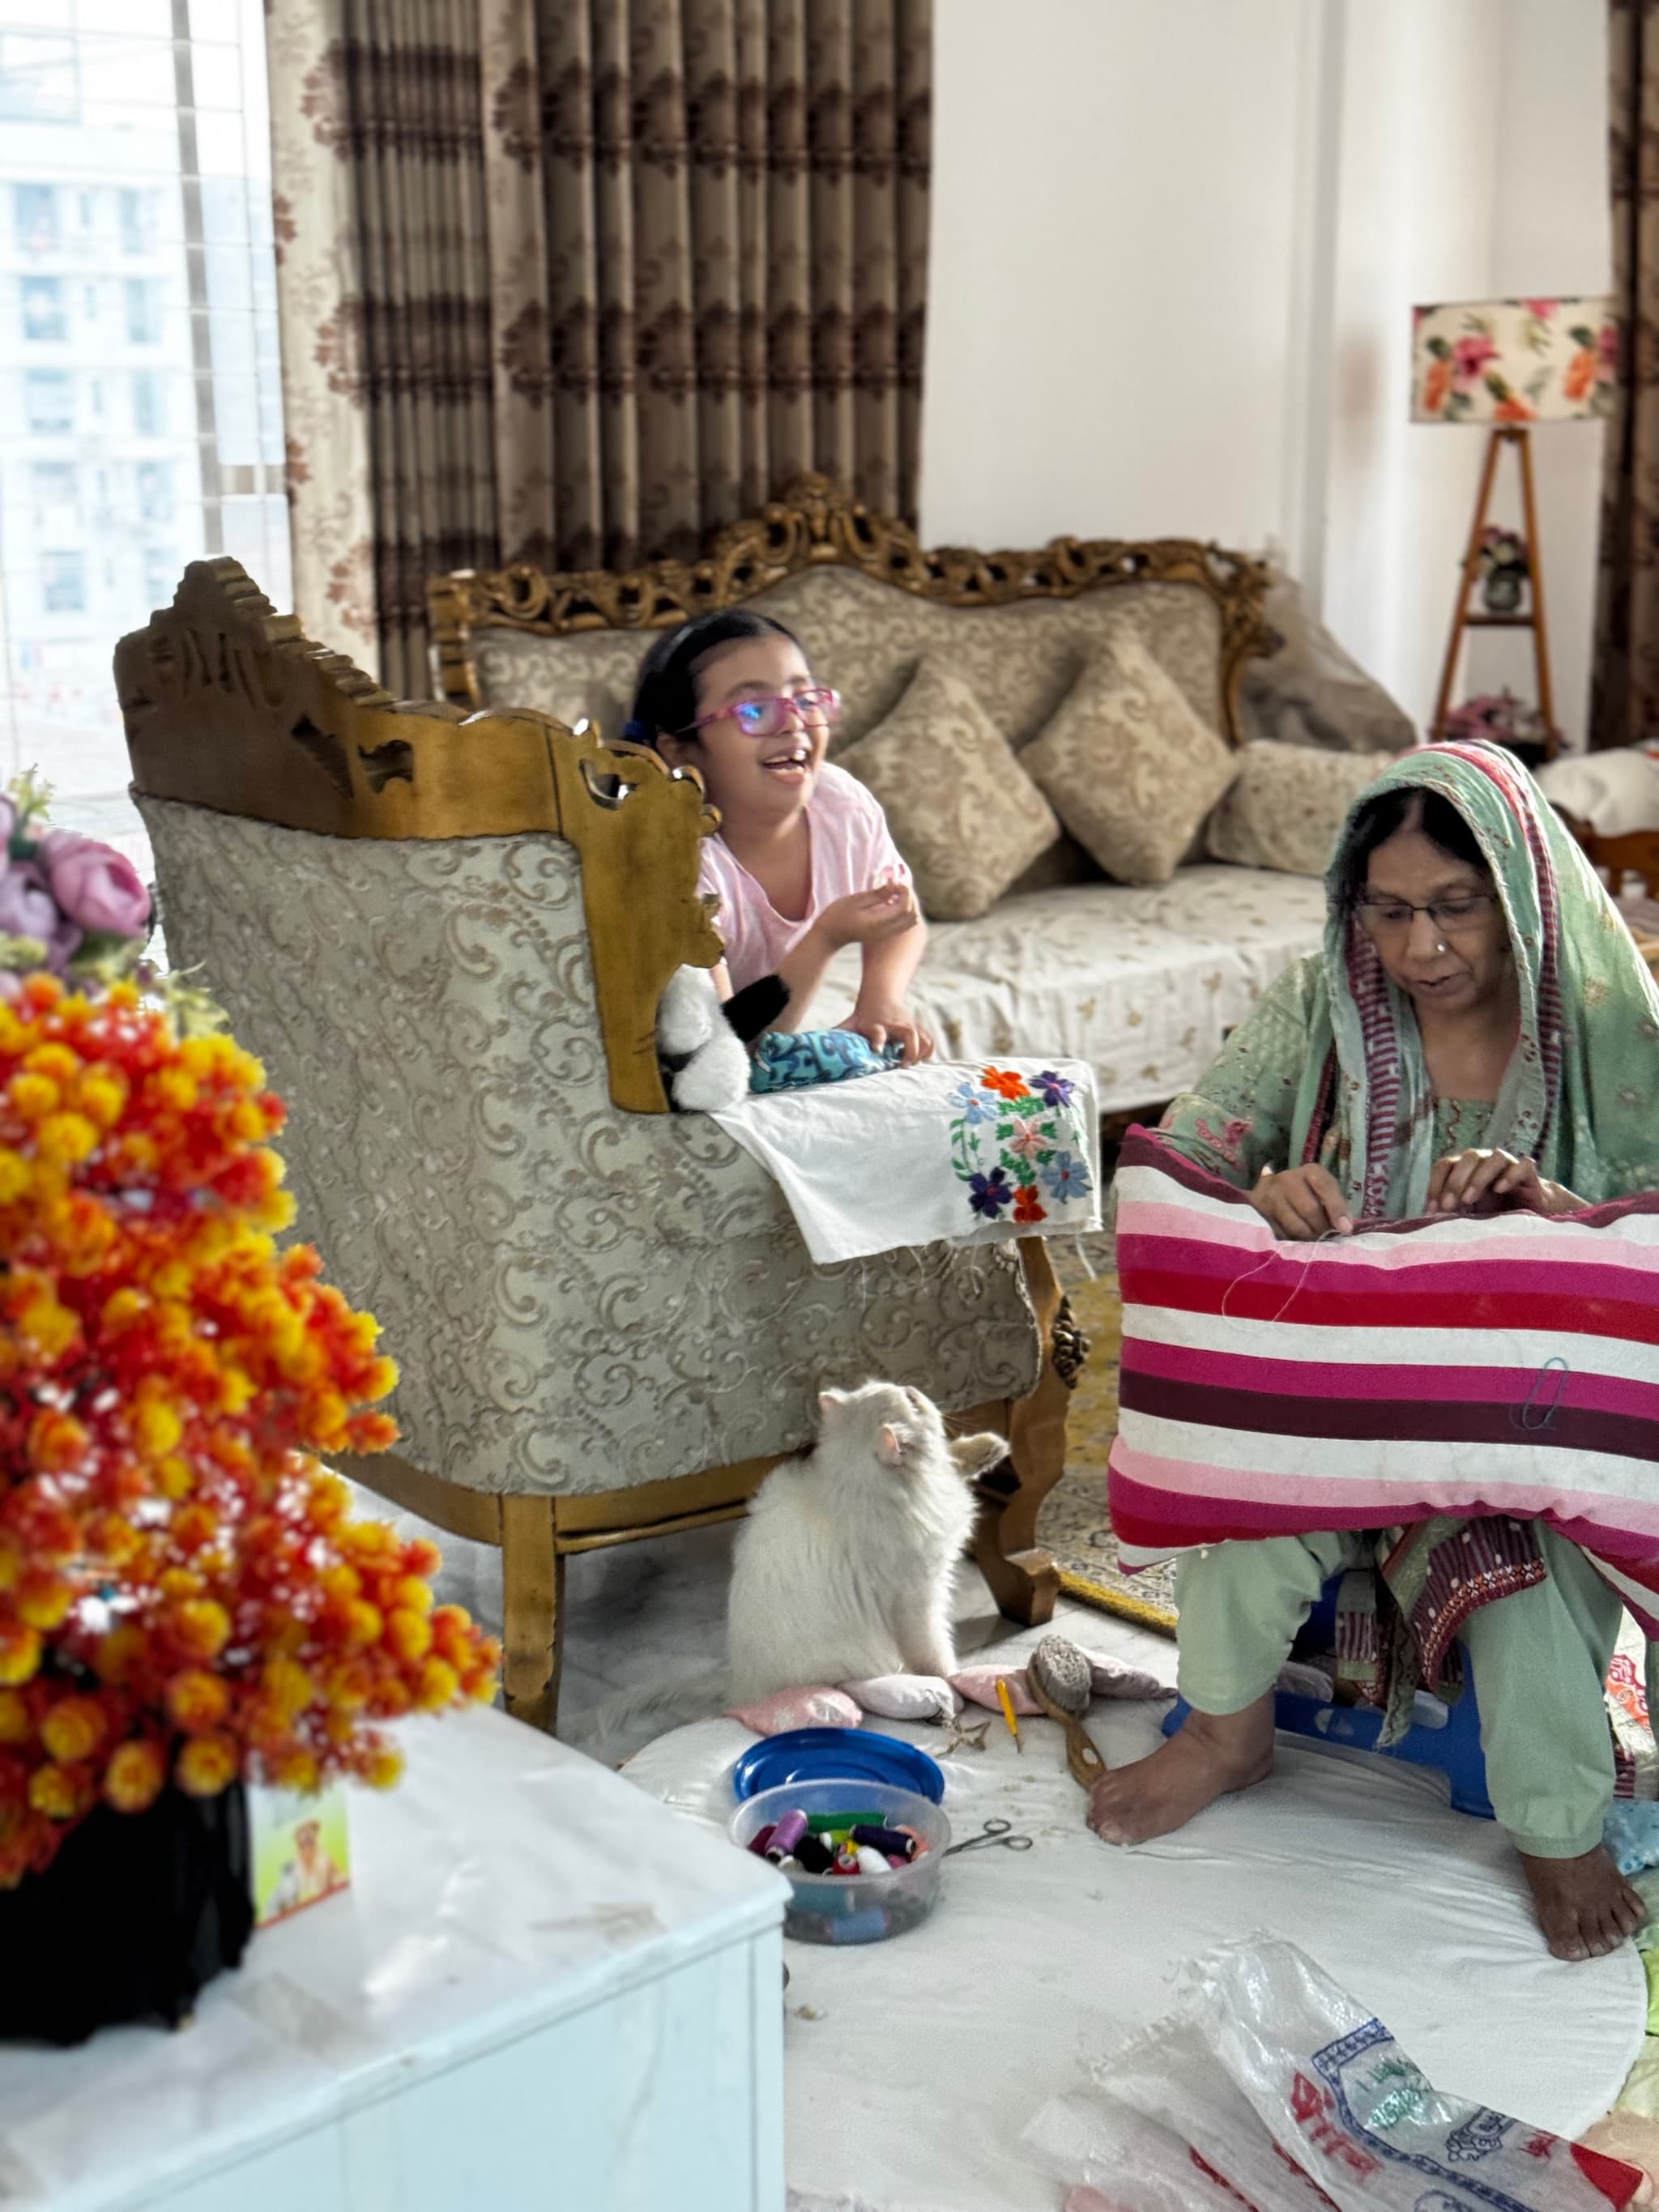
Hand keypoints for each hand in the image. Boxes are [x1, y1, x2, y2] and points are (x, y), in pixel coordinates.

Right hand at [813, 883, 917, 951]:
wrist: (831, 935)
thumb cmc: (839, 915)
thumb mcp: (856, 900)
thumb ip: (878, 894)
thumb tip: (896, 883)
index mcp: (879, 923)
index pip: (905, 907)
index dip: (905, 891)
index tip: (894, 880)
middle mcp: (887, 931)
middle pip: (912, 914)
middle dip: (909, 896)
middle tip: (895, 884)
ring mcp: (887, 934)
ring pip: (911, 920)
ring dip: (908, 903)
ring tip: (893, 892)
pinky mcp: (886, 934)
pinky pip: (904, 923)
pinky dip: (904, 910)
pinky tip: (890, 902)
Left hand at [844, 999, 934, 1065]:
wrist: (880, 995)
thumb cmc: (864, 1015)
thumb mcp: (850, 1023)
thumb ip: (838, 1035)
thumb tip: (816, 1046)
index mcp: (876, 1024)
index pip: (877, 1032)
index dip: (877, 1040)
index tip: (876, 1050)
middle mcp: (894, 1024)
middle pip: (909, 1035)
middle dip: (909, 1051)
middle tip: (902, 1065)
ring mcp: (908, 1025)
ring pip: (921, 1037)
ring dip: (919, 1053)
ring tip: (911, 1065)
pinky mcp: (916, 1028)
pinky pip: (927, 1039)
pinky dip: (928, 1050)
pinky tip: (923, 1060)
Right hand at [1248, 1163, 1353, 1240]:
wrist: (1271, 1189)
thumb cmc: (1307, 1192)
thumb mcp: (1324, 1191)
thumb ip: (1337, 1206)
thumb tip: (1346, 1228)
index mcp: (1310, 1172)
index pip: (1325, 1188)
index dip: (1336, 1210)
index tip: (1345, 1229)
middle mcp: (1288, 1179)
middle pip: (1310, 1210)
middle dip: (1321, 1229)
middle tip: (1325, 1237)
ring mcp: (1270, 1195)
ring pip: (1295, 1226)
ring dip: (1308, 1238)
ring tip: (1312, 1240)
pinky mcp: (1259, 1211)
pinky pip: (1280, 1234)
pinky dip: (1292, 1241)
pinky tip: (1296, 1239)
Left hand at [1426, 1148, 1580, 1214]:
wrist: (1533, 1212)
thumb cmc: (1495, 1211)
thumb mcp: (1468, 1213)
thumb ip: (1450, 1212)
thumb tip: (1425, 1223)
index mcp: (1466, 1168)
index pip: (1445, 1165)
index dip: (1435, 1184)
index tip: (1431, 1211)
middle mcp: (1486, 1161)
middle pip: (1468, 1158)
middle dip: (1455, 1182)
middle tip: (1448, 1206)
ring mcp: (1509, 1164)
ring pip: (1495, 1157)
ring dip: (1479, 1177)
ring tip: (1469, 1200)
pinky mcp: (1530, 1174)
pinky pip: (1523, 1165)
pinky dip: (1511, 1174)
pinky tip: (1499, 1189)